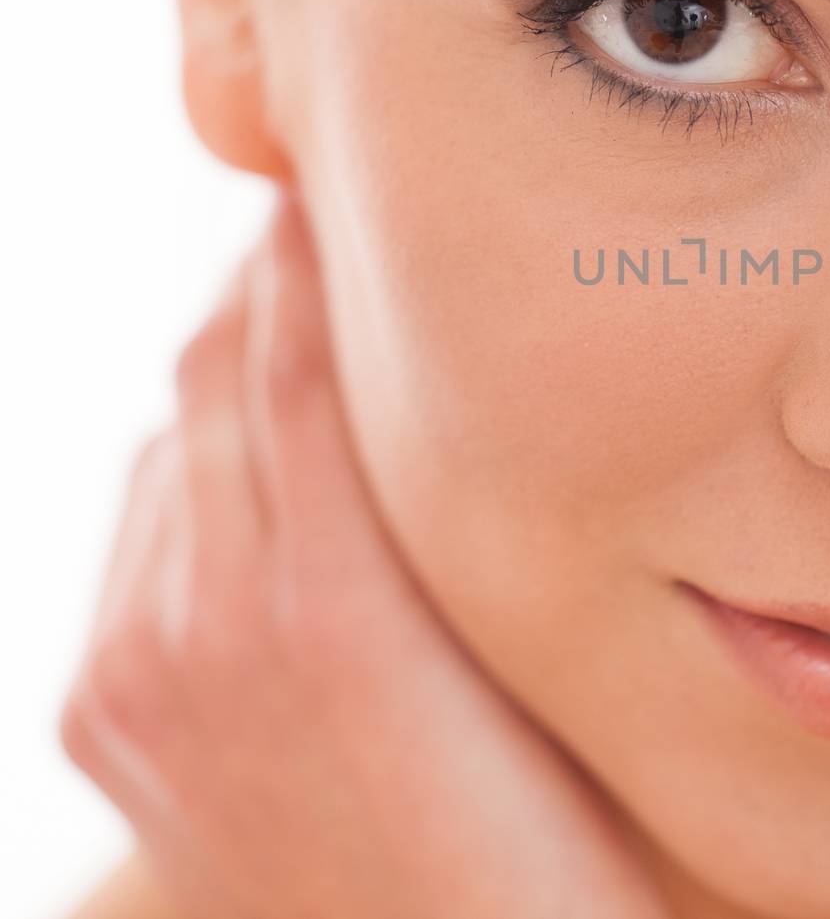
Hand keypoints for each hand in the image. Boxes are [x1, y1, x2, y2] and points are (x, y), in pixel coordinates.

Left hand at [60, 186, 668, 918]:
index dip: (321, 248)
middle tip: (342, 217)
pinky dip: (196, 456)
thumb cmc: (540, 838)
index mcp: (326, 610)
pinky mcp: (103, 713)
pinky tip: (264, 444)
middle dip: (275, 282)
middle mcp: (200, 629)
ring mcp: (137, 673)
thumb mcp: (529, 653)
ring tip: (316, 313)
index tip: (360, 177)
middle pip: (218, 370)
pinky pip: (143, 520)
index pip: (296, 351)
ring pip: (175, 434)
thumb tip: (417, 344)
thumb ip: (452, 490)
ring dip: (239, 361)